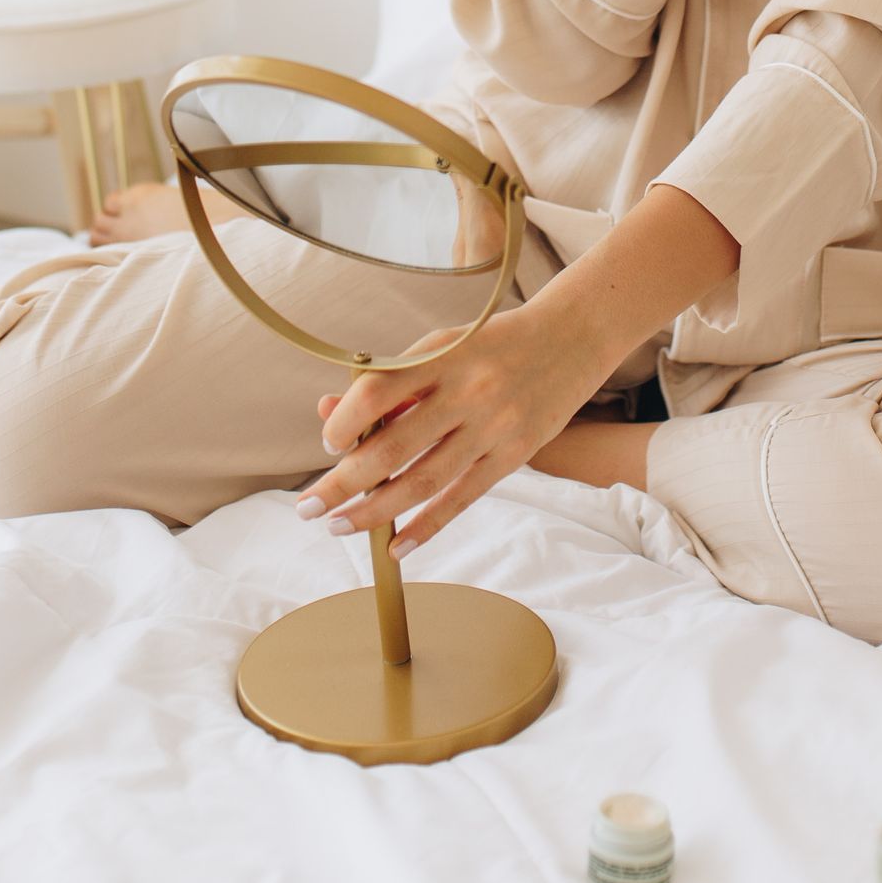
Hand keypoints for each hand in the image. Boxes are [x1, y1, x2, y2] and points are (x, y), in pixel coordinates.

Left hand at [294, 293, 614, 559]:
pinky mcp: (515, 454)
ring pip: (424, 482)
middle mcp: (466, 391)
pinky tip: (396, 546)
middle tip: (309, 507)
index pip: (377, 393)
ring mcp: (493, 426)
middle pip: (393, 449)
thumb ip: (394, 380)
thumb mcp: (444, 345)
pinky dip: (427, 526)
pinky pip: (463, 498)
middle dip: (343, 484)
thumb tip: (332, 413)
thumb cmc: (493, 343)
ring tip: (341, 527)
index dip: (344, 422)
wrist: (572, 336)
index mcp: (441, 356)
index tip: (328, 444)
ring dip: (375, 511)